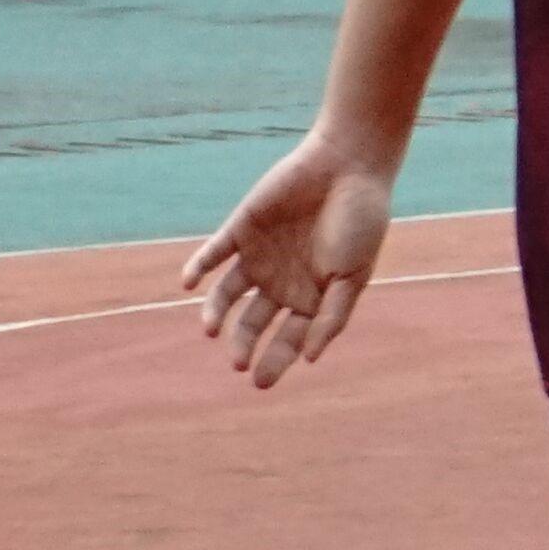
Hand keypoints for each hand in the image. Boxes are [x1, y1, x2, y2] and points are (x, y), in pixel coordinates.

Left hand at [187, 133, 398, 389]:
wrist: (348, 166)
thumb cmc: (360, 221)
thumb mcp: (354, 275)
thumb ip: (332, 316)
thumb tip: (309, 358)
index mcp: (312, 296)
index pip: (288, 338)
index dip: (275, 361)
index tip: (260, 383)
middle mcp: (281, 281)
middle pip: (253, 323)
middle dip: (243, 344)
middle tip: (237, 362)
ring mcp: (259, 256)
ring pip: (228, 295)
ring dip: (216, 312)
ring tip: (210, 329)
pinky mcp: (242, 229)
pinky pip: (213, 254)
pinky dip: (198, 268)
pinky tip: (188, 283)